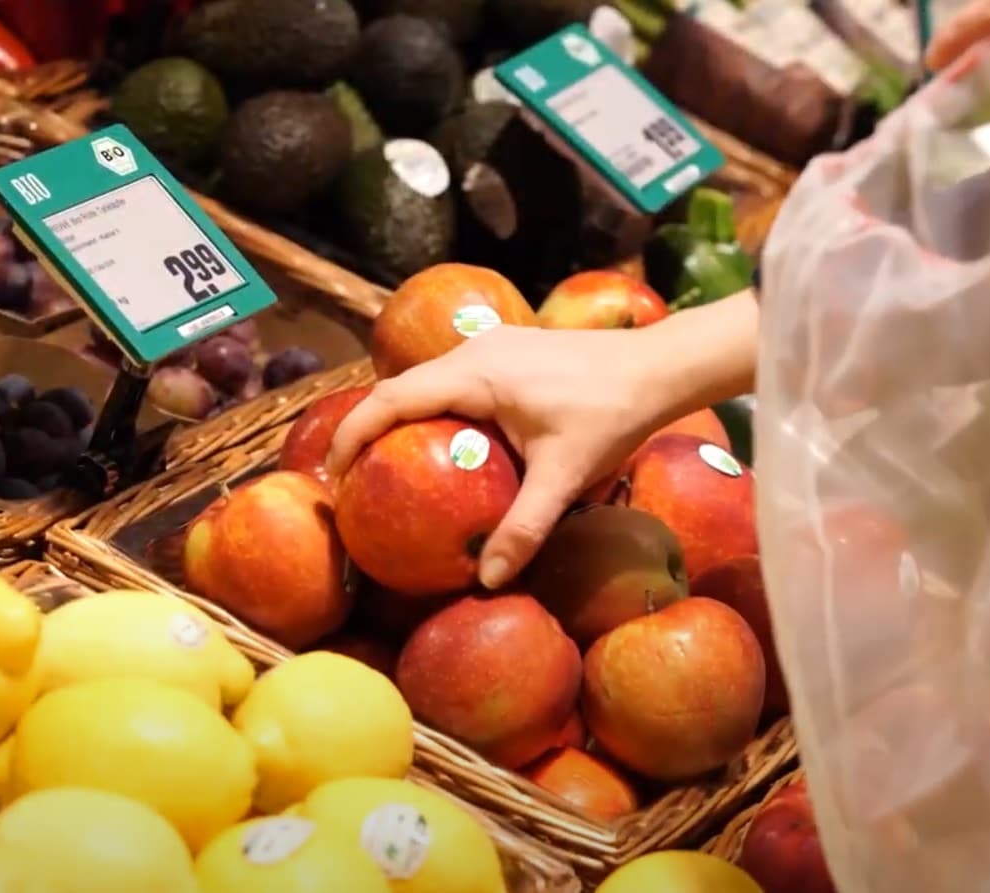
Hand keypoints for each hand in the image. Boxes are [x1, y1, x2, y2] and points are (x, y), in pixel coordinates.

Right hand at [326, 325, 668, 589]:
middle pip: (400, 388)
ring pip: (428, 381)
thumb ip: (524, 527)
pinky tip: (444, 444)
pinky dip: (435, 407)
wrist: (657, 367)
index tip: (332, 471)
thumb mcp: (564, 476)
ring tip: (388, 464)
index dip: (352, 432)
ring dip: (403, 416)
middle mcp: (473, 351)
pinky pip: (454, 378)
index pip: (390, 400)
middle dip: (369, 428)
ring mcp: (492, 345)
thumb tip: (487, 580)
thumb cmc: (611, 414)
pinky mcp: (510, 350)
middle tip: (353, 478)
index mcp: (473, 375)